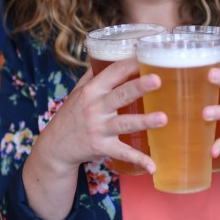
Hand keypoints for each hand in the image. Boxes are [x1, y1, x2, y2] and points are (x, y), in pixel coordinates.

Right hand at [23, 58, 163, 219]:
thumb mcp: (77, 92)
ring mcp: (99, 128)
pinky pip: (123, 153)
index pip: (113, 72)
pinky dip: (138, 160)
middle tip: (157, 79)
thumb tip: (109, 54)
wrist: (55, 147)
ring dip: (144, 121)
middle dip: (139, 87)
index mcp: (91, 91)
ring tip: (163, 118)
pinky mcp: (102, 147)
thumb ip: (93, 75)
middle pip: (120, 95)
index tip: (148, 54)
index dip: (130, 63)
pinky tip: (153, 166)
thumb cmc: (70, 115)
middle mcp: (95, 108)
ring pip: (125, 123)